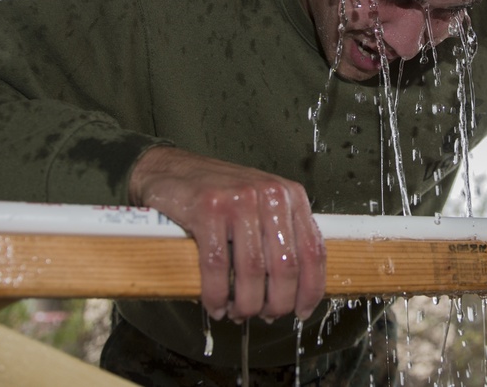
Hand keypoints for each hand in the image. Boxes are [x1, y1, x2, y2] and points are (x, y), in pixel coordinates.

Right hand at [128, 146, 325, 322]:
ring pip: (252, 270)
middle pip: (285, 266)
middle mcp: (270, 194)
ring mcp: (239, 199)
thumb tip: (294, 289)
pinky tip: (216, 304)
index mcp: (290, 196)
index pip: (313, 250)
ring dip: (246, 303)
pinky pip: (216, 265)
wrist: (173, 169)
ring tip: (238, 313)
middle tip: (264, 316)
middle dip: (276, 303)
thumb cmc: (220, 193)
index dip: (311, 288)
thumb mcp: (262, 205)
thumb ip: (282, 236)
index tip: (302, 310)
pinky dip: (216, 294)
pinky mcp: (208, 208)